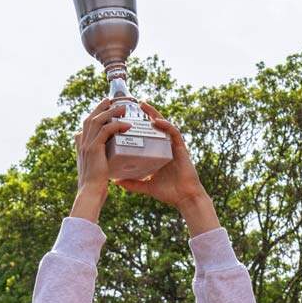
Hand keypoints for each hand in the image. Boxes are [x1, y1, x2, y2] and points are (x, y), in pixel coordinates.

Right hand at [74, 98, 134, 208]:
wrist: (90, 193)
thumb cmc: (95, 186)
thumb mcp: (96, 170)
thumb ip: (100, 161)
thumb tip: (107, 160)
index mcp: (81, 146)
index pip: (86, 125)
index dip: (94, 115)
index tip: (103, 109)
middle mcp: (82, 143)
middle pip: (90, 118)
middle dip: (101, 107)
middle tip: (111, 100)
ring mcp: (86, 145)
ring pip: (98, 121)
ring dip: (110, 112)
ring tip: (123, 107)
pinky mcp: (94, 148)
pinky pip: (106, 131)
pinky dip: (116, 125)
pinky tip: (127, 125)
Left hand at [115, 103, 211, 217]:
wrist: (185, 199)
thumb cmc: (169, 193)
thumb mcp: (147, 186)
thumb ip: (133, 183)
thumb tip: (116, 182)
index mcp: (158, 154)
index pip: (148, 135)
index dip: (139, 125)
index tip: (127, 118)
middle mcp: (166, 147)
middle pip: (156, 126)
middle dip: (146, 113)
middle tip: (134, 103)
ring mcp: (173, 147)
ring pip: (164, 125)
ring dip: (154, 113)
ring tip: (143, 105)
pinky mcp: (181, 149)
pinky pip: (173, 133)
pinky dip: (165, 126)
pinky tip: (156, 121)